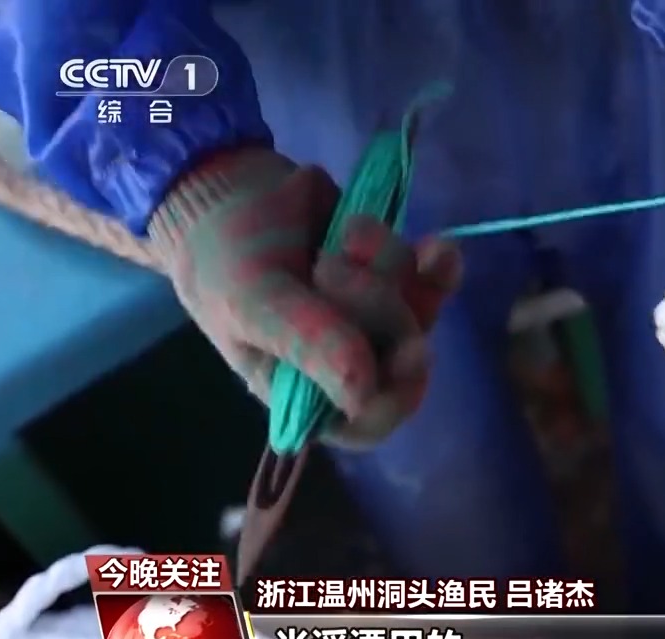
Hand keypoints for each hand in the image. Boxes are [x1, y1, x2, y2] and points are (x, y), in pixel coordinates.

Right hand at [150, 148, 460, 445]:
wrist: (232, 190)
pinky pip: (438, 280)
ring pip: (421, 309)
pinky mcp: (397, 276)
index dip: (395, 396)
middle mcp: (351, 362)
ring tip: (345, 236)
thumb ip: (306, 345)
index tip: (407, 354)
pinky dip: (436, 262)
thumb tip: (362, 395)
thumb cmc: (226, 261)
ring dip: (390, 267)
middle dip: (375, 304)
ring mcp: (379, 319)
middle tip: (328, 267)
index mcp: (308, 392)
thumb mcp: (253, 304)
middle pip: (403, 357)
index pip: (368, 421)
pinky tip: (435, 247)